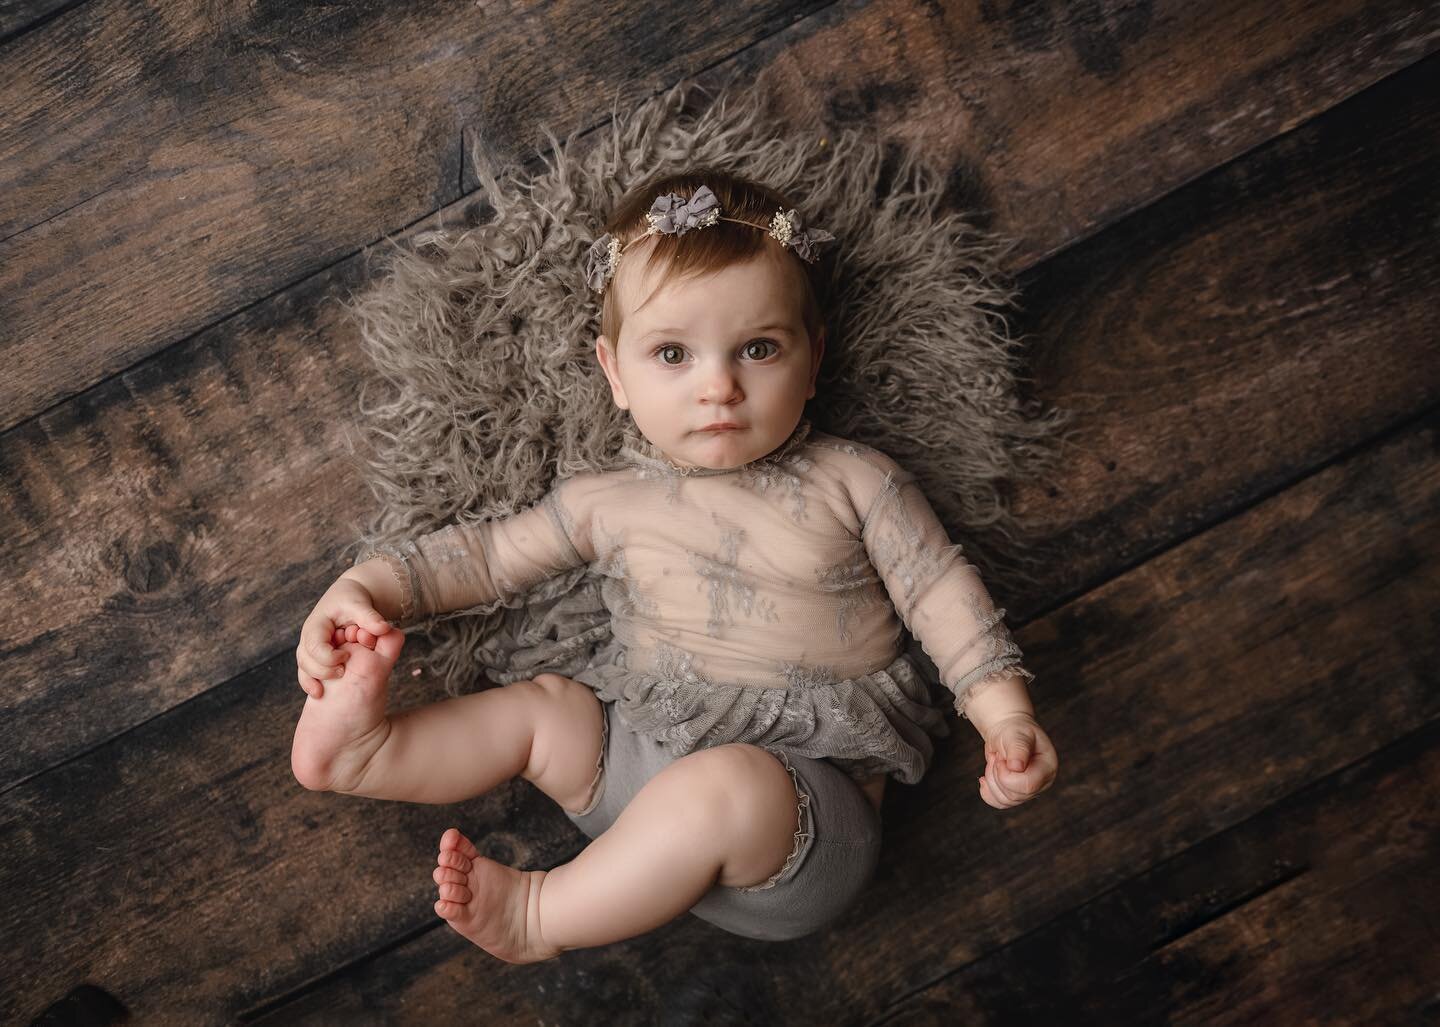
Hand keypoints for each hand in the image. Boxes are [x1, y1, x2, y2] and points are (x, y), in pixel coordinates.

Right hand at [297, 576, 393, 699]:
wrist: (347, 596)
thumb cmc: (353, 599)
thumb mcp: (360, 604)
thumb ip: (369, 617)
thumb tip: (383, 629)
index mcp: (317, 624)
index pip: (314, 645)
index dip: (328, 657)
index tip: (346, 658)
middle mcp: (309, 636)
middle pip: (306, 659)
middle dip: (322, 670)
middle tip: (343, 672)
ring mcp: (309, 647)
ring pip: (304, 667)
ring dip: (313, 680)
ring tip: (323, 691)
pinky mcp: (314, 655)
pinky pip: (307, 671)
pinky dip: (310, 683)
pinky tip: (318, 694)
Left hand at [978, 713, 1057, 809]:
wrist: (1007, 731)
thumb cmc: (1015, 730)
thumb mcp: (1017, 734)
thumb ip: (1019, 749)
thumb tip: (1017, 767)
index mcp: (1047, 768)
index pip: (1027, 785)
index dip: (1007, 775)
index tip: (1001, 758)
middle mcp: (1041, 783)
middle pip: (1014, 795)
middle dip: (997, 775)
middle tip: (998, 756)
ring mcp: (1029, 791)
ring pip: (1005, 801)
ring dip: (992, 780)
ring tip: (995, 761)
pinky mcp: (1015, 795)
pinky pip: (999, 804)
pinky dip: (987, 792)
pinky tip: (985, 779)